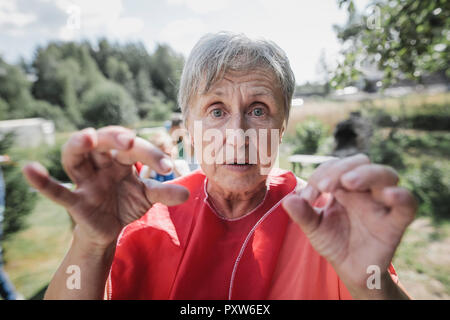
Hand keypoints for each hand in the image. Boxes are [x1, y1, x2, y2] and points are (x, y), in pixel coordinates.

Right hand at [23, 126, 188, 248]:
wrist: (110, 227)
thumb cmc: (127, 202)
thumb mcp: (147, 196)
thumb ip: (164, 192)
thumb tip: (188, 192)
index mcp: (121, 159)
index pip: (134, 148)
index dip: (150, 154)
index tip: (167, 166)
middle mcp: (101, 163)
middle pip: (103, 142)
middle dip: (114, 139)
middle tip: (129, 142)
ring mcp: (85, 180)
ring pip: (75, 156)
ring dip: (79, 144)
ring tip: (88, 137)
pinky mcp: (75, 201)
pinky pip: (56, 190)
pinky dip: (42, 181)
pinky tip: (28, 169)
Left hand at [282, 154, 416, 297]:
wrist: (350, 270)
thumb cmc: (334, 242)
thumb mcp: (314, 229)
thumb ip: (302, 214)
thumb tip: (287, 200)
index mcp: (344, 186)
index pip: (335, 166)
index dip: (321, 174)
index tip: (308, 197)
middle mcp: (365, 189)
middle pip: (361, 162)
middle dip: (341, 168)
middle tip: (325, 186)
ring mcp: (382, 203)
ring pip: (386, 175)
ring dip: (367, 174)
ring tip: (349, 182)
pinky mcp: (396, 222)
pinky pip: (408, 204)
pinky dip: (402, 197)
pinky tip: (389, 195)